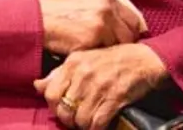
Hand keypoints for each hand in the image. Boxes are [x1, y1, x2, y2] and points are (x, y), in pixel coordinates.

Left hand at [34, 43, 166, 129]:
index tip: (63, 111)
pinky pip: (97, 123)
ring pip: (80, 119)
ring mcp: (98, 86)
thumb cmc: (114, 60)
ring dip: (85, 126)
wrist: (145, 59)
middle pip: (64, 110)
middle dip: (69, 121)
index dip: (54, 108)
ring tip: (90, 123)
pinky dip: (97, 128)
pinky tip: (101, 126)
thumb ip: (59, 73)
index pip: (50, 93)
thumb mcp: (84, 60)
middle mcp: (83, 74)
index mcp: (73, 63)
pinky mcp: (114, 98)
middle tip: (77, 121)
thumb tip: (37, 86)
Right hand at [39, 0, 146, 54]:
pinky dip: (100, 57)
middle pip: (131, 33)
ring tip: (100, 55)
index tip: (122, 40)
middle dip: (123, 43)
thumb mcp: (83, 2)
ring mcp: (102, 23)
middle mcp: (108, 7)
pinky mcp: (93, 39)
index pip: (133, 18)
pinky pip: (106, 53)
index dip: (128, 31)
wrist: (37, 20)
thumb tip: (119, 24)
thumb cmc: (55, 13)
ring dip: (111, 51)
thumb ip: (103, 10)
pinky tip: (91, 57)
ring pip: (120, 45)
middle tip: (112, 51)